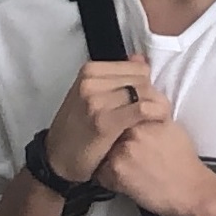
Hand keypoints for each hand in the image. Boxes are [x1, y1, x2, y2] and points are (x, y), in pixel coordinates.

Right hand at [44, 57, 168, 182]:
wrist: (58, 158)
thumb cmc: (78, 127)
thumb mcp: (92, 95)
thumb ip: (117, 76)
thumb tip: (140, 58)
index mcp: (90, 71)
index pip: (138, 67)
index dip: (149, 84)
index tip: (149, 99)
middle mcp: (91, 82)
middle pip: (143, 79)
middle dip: (154, 95)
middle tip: (155, 113)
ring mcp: (96, 101)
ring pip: (145, 92)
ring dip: (157, 106)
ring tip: (155, 120)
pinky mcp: (105, 121)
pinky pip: (143, 109)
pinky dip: (156, 114)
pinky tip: (157, 123)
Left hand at [94, 116, 215, 215]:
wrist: (193, 190)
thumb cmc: (184, 162)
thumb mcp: (170, 127)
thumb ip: (148, 116)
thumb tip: (133, 113)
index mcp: (143, 116)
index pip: (113, 115)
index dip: (115, 128)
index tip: (119, 136)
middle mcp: (131, 129)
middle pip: (104, 133)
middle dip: (108, 143)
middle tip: (127, 156)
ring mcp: (122, 150)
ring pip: (99, 152)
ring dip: (107, 161)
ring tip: (129, 170)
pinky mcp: (116, 171)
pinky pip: (99, 173)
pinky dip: (109, 179)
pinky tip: (127, 182)